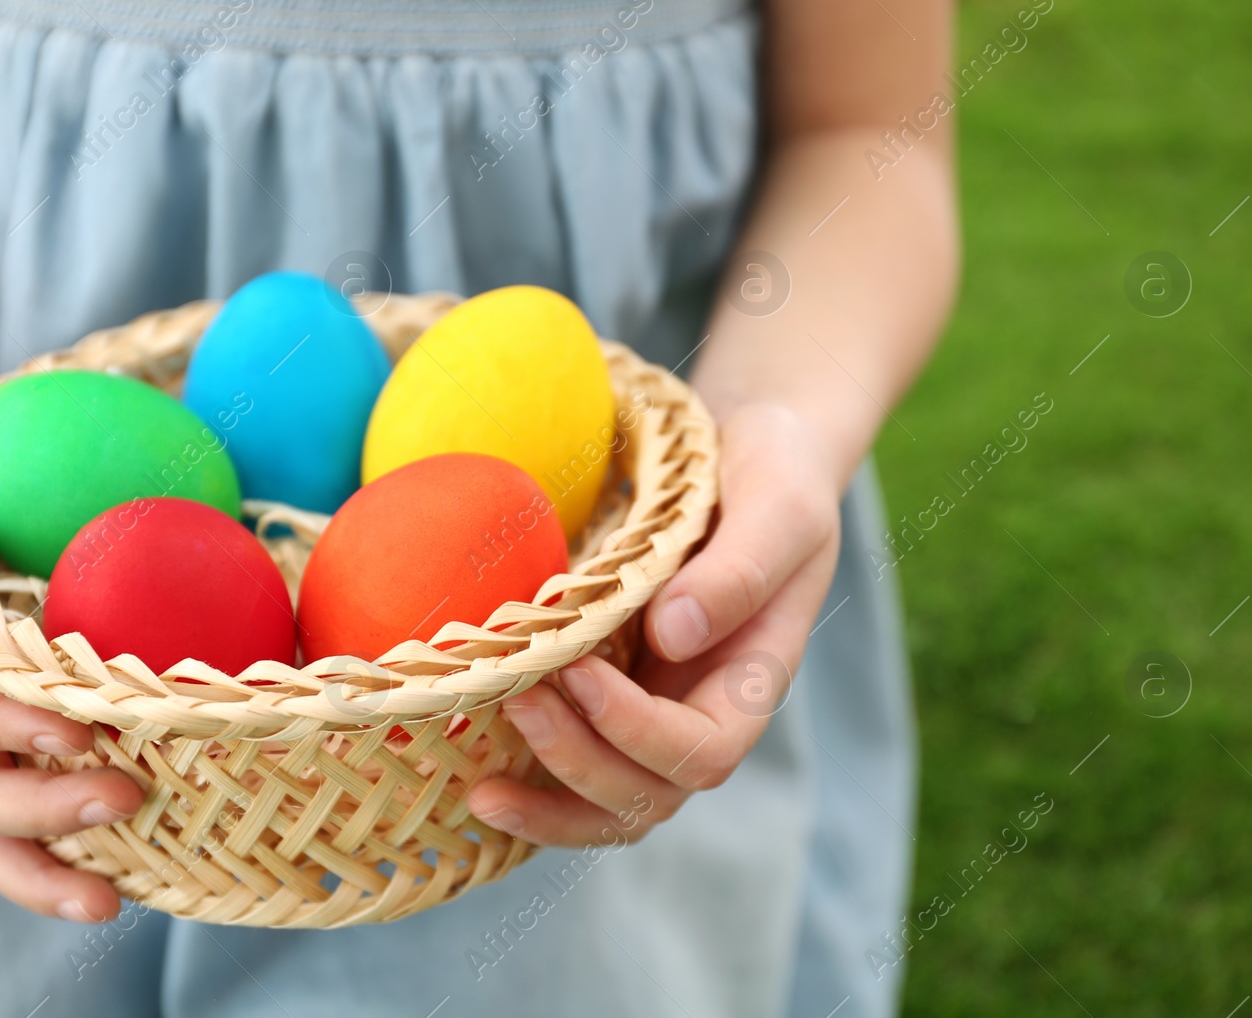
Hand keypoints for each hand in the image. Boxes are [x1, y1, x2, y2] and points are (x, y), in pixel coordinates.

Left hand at [467, 401, 843, 845]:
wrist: (747, 444)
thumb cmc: (775, 470)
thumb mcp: (779, 503)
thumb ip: (740, 570)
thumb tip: (671, 636)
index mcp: (752, 677)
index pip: (703, 751)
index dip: (636, 731)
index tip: (577, 670)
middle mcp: (702, 707)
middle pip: (649, 794)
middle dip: (578, 765)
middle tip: (517, 702)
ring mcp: (653, 706)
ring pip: (609, 801)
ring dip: (548, 806)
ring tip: (479, 791)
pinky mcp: (607, 689)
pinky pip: (573, 760)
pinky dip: (529, 783)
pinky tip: (471, 772)